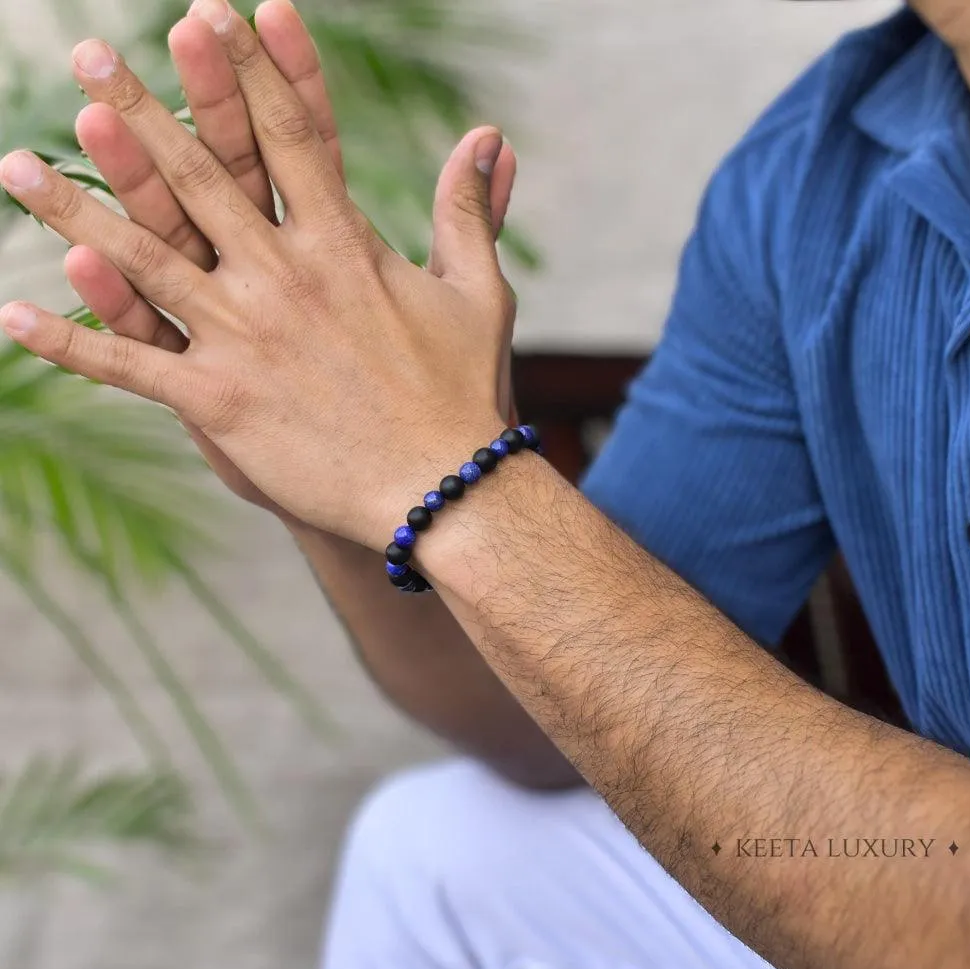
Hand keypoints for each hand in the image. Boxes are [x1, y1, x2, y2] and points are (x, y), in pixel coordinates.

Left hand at [58, 0, 517, 525]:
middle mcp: (283, 276)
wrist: (443, 489)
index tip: (219, 13)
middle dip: (142, 107)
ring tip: (12, 166)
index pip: (291, 134)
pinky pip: (130, 365)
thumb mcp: (478, 293)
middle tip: (88, 55)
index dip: (255, 67)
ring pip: (142, 258)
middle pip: (199, 174)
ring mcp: (243, 337)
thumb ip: (470, 210)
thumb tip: (490, 138)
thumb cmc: (465, 392)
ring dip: (72, 209)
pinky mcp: (219, 401)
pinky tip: (11, 316)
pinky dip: (71, 342)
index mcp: (344, 244)